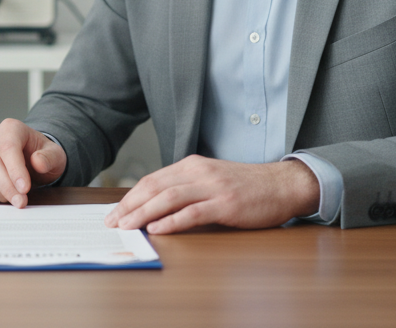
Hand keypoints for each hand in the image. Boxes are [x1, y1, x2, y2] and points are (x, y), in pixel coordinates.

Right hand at [0, 118, 66, 207]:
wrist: (32, 158)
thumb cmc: (42, 155)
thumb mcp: (55, 155)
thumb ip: (49, 158)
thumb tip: (38, 162)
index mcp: (11, 128)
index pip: (8, 148)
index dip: (15, 170)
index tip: (25, 189)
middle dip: (7, 187)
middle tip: (21, 202)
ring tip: (16, 198)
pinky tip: (5, 196)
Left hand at [103, 156, 319, 233]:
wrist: (282, 185)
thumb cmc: (246, 186)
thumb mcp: (211, 180)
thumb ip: (186, 188)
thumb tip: (154, 207)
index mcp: (192, 165)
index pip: (152, 180)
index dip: (130, 196)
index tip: (114, 212)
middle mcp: (199, 172)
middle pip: (155, 187)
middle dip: (129, 206)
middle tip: (112, 222)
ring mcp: (213, 187)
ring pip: (169, 198)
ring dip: (144, 213)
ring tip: (127, 226)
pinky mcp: (226, 204)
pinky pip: (193, 212)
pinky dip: (172, 221)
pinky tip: (157, 229)